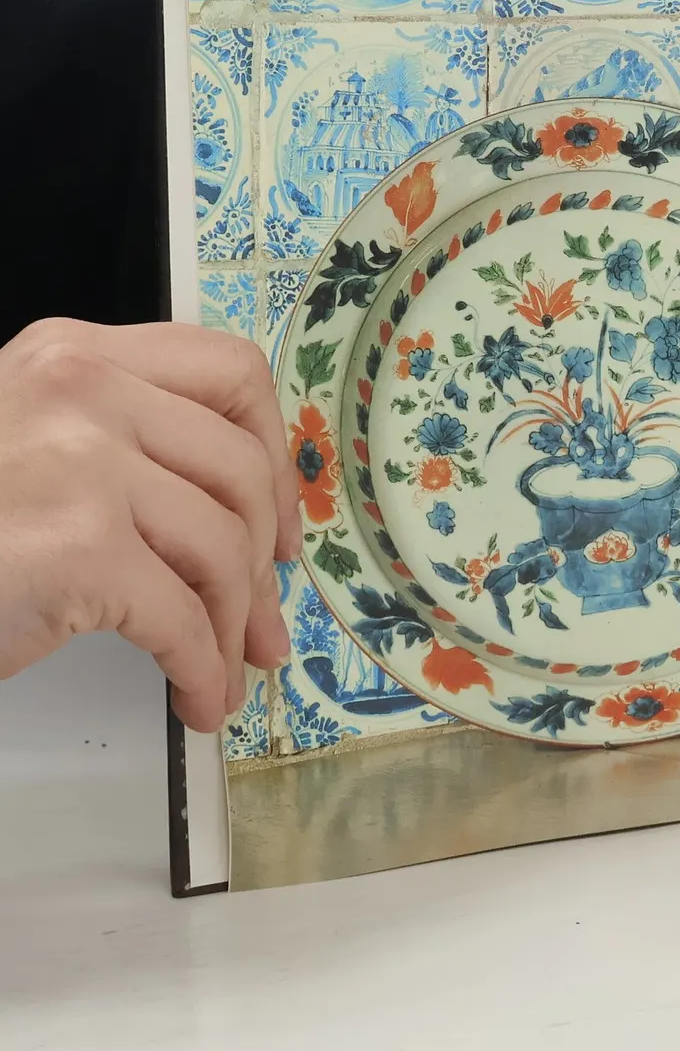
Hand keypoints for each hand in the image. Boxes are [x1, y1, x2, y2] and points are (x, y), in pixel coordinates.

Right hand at [0, 319, 299, 733]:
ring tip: (231, 665)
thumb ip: (122, 442)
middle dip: (264, 556)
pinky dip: (201, 666)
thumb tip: (247, 510)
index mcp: (76, 354)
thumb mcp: (30, 441)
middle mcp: (84, 390)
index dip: (272, 452)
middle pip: (239, 468)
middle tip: (267, 618)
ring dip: (235, 620)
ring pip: (220, 544)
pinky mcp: (78, 547)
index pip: (229, 373)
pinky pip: (180, 615)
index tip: (277, 517)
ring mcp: (82, 464)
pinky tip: (199, 697)